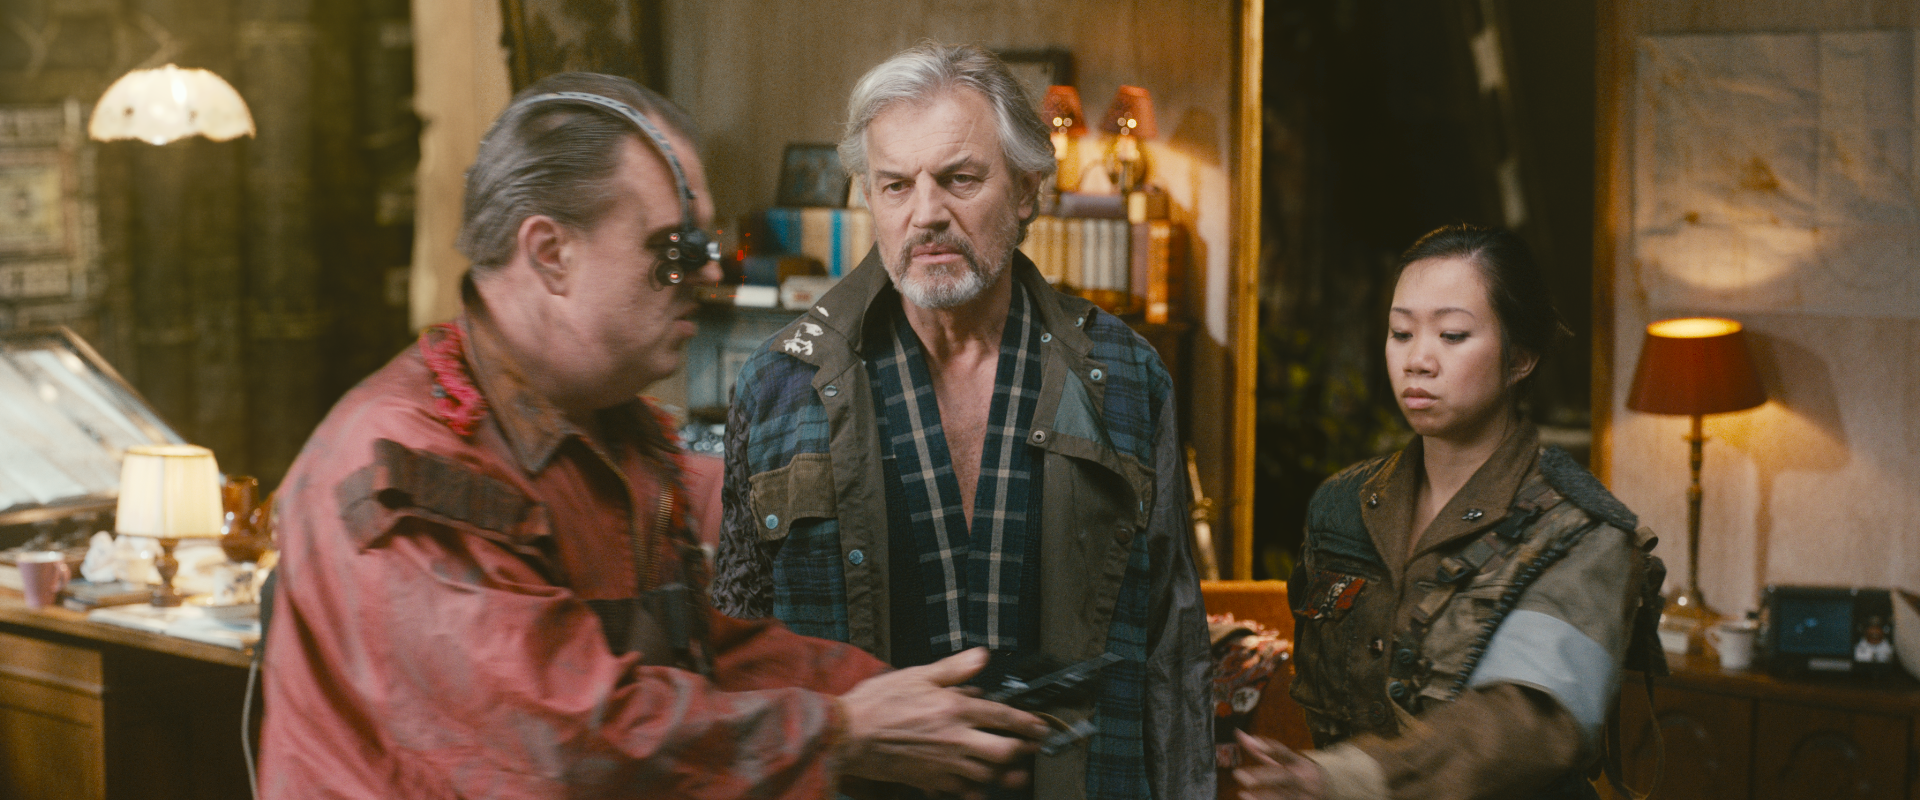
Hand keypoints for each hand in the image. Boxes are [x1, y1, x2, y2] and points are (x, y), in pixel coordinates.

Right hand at [836, 648, 1049, 797]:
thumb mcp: (918, 674)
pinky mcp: (929, 780)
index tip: (1041, 728)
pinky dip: (974, 790)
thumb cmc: (879, 703)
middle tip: (1029, 749)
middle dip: (1022, 752)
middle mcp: (955, 738)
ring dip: (1003, 774)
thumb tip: (982, 657)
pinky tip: (978, 787)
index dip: (1028, 724)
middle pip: (1003, 753)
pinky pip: (961, 790)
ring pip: (986, 775)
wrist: (848, 734)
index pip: (1003, 717)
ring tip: (1014, 772)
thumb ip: (954, 668)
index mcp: (954, 708)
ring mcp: (943, 763)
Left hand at [1234, 730, 1328, 799]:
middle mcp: (1305, 779)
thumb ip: (1263, 751)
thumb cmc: (1301, 774)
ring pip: (1286, 796)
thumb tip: (1238, 733)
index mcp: (1300, 763)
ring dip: (1264, 796)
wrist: (1333, 792)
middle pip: (1285, 777)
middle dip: (1262, 777)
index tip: (1254, 743)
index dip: (1271, 749)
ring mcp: (1306, 795)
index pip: (1285, 754)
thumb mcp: (1287, 761)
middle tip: (1238, 774)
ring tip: (1242, 794)